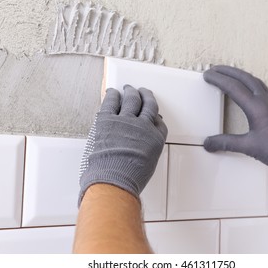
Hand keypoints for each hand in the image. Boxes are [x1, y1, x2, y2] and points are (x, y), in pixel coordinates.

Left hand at [78, 85, 167, 204]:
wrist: (114, 179)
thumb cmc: (130, 177)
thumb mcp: (148, 164)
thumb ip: (146, 150)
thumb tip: (140, 147)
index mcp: (155, 138)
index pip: (159, 121)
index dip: (155, 114)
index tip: (152, 112)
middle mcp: (143, 126)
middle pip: (148, 105)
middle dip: (146, 96)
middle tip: (143, 92)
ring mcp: (126, 121)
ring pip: (132, 99)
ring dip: (131, 92)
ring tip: (129, 88)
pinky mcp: (108, 119)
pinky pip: (111, 102)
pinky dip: (112, 95)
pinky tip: (113, 92)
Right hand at [203, 65, 267, 187]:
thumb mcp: (248, 147)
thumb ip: (226, 143)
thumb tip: (207, 143)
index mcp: (257, 107)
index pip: (234, 88)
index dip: (219, 80)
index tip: (207, 75)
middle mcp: (265, 101)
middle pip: (245, 78)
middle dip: (228, 71)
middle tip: (214, 69)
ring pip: (254, 81)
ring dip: (239, 75)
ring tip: (227, 74)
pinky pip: (260, 87)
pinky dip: (248, 82)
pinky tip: (245, 88)